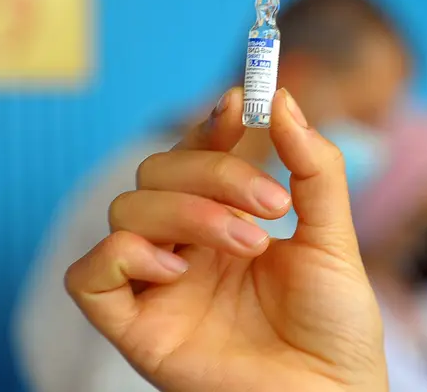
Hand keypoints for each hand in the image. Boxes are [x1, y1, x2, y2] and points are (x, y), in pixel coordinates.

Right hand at [65, 88, 387, 391]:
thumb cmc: (336, 325)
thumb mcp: (333, 236)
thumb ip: (312, 168)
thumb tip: (281, 97)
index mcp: (226, 222)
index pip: (194, 155)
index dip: (207, 125)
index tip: (239, 104)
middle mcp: (186, 248)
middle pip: (156, 173)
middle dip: (213, 174)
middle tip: (271, 205)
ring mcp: (159, 286)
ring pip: (126, 210)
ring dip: (188, 212)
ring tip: (250, 244)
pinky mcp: (136, 329)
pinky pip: (89, 277)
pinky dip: (124, 255)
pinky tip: (179, 270)